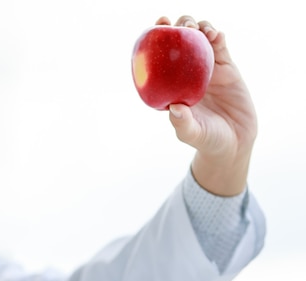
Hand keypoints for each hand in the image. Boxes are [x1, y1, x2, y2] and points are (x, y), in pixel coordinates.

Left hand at [157, 16, 256, 195]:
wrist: (235, 143)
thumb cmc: (207, 140)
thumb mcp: (192, 134)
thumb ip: (182, 123)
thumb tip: (174, 108)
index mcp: (171, 85)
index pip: (159, 59)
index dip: (155, 41)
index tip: (155, 28)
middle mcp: (186, 74)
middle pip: (180, 42)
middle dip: (177, 27)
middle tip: (179, 26)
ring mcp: (207, 69)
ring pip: (200, 39)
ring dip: (198, 27)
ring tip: (197, 30)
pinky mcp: (227, 68)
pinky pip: (221, 47)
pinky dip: (217, 36)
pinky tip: (215, 34)